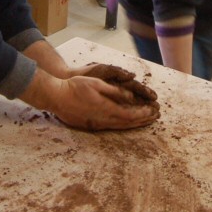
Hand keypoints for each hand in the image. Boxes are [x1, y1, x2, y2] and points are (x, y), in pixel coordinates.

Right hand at [18, 67, 158, 130]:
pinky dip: (123, 125)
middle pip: (127, 123)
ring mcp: (96, 124)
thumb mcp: (97, 84)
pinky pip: (111, 127)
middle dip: (143, 120)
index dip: (143, 113)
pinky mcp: (90, 126)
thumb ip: (115, 91)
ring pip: (120, 126)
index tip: (153, 111)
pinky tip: (126, 124)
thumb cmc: (75, 87)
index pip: (130, 114)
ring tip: (145, 122)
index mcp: (106, 108)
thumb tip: (131, 96)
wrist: (56, 97)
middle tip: (155, 118)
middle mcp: (103, 120)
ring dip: (134, 124)